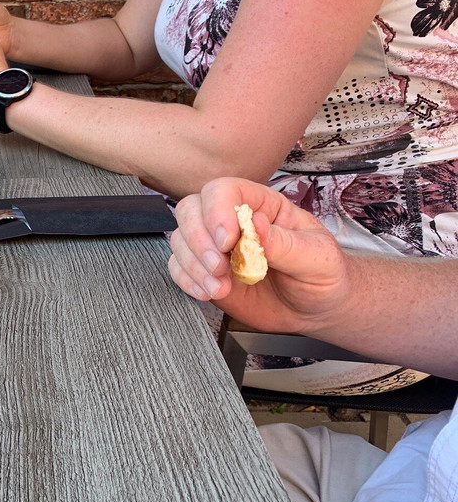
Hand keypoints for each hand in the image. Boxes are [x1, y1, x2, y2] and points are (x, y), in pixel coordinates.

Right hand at [167, 178, 351, 334]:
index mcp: (261, 205)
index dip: (217, 211)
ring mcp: (216, 247)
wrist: (316, 310)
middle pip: (191, 209)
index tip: (227, 242)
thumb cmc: (322, 276)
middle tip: (219, 267)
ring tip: (220, 287)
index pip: (225, 190)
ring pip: (181, 239)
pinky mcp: (206, 272)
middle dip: (198, 239)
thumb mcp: (318, 258)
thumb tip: (256, 225)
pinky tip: (208, 293)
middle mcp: (232, 222)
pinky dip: (187, 280)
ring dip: (193, 264)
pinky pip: (179, 267)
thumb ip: (286, 244)